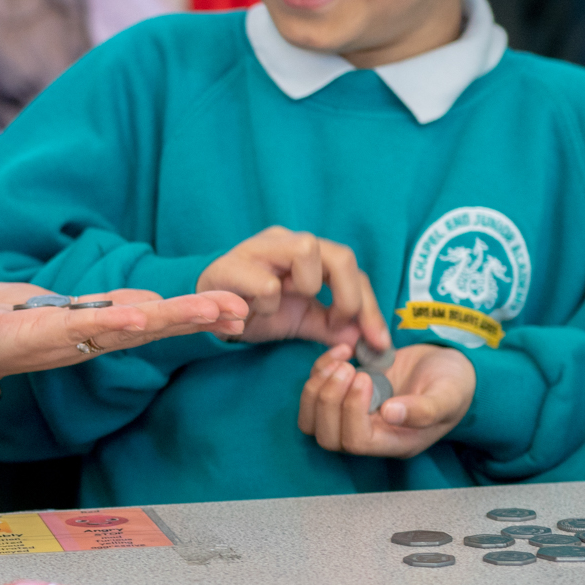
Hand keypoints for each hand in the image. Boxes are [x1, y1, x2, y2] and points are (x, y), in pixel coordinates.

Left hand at [0, 282, 248, 396]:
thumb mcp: (51, 310)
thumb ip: (93, 308)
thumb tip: (141, 302)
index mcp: (90, 328)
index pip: (150, 318)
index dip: (193, 313)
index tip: (238, 309)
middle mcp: (81, 340)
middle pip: (149, 327)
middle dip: (196, 317)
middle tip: (243, 311)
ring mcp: (58, 341)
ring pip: (122, 328)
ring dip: (167, 318)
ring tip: (209, 310)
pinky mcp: (28, 339)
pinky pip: (75, 328)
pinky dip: (110, 321)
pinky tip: (141, 315)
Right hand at [197, 227, 389, 354]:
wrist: (205, 312)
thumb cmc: (256, 309)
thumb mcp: (302, 319)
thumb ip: (334, 327)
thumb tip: (369, 342)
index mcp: (308, 253)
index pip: (353, 270)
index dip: (370, 307)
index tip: (378, 342)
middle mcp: (287, 241)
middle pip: (339, 254)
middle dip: (348, 296)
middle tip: (337, 323)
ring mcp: (259, 248)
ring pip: (305, 250)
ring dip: (306, 287)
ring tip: (287, 303)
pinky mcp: (231, 265)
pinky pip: (267, 283)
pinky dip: (269, 304)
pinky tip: (255, 312)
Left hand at [296, 341, 474, 458]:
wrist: (447, 366)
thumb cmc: (453, 384)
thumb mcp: (448, 395)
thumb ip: (425, 409)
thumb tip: (391, 414)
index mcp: (395, 442)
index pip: (357, 441)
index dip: (352, 410)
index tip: (364, 376)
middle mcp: (371, 435)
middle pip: (328, 437)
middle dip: (329, 400)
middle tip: (348, 368)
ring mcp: (354, 417)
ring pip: (312, 421)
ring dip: (317, 389)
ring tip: (340, 361)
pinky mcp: (344, 396)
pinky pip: (314, 394)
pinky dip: (319, 370)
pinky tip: (342, 351)